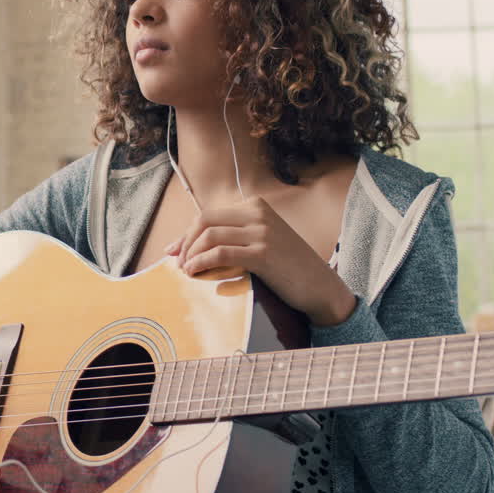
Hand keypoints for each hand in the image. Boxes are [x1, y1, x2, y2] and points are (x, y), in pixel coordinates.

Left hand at [166, 197, 355, 326]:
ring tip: (187, 270)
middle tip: (178, 262)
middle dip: (185, 242)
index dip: (186, 233)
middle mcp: (258, 214)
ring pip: (209, 236)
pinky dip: (202, 262)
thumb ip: (233, 236)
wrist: (320, 286)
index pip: (209, 214)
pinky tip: (196, 272)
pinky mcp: (263, 254)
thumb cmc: (287, 267)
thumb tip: (187, 244)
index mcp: (256, 206)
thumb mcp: (262, 240)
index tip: (173, 250)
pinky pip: (220, 253)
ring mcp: (262, 232)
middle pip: (204, 221)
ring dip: (191, 254)